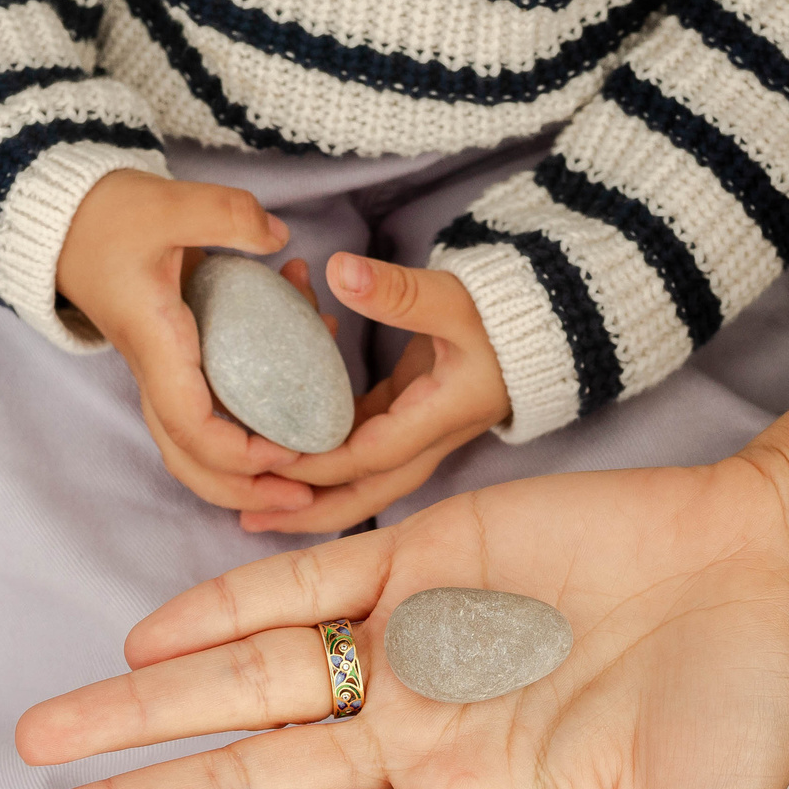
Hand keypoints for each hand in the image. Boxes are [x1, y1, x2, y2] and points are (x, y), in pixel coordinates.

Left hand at [0, 456, 788, 788]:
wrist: (778, 568)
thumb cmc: (748, 716)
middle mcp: (416, 737)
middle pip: (243, 783)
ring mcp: (414, 645)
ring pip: (246, 682)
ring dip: (144, 706)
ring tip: (37, 734)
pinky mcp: (426, 553)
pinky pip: (306, 583)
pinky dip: (226, 603)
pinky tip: (148, 633)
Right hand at [54, 170, 315, 515]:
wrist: (67, 220)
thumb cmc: (109, 216)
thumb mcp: (166, 201)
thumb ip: (224, 214)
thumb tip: (278, 238)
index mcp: (157, 347)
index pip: (192, 428)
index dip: (242, 453)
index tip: (293, 449)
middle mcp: (159, 374)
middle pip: (193, 462)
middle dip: (248, 491)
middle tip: (306, 498)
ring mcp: (166, 374)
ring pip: (201, 449)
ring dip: (252, 472)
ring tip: (307, 474)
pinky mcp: (178, 364)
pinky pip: (216, 412)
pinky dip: (258, 418)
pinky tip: (307, 376)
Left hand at [241, 253, 511, 534]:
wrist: (540, 323)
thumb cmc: (502, 313)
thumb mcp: (454, 299)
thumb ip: (399, 291)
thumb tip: (339, 270)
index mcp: (438, 420)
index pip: (367, 457)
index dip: (315, 463)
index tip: (264, 458)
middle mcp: (424, 442)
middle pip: (360, 496)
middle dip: (303, 511)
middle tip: (248, 518)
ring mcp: (414, 435)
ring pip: (354, 480)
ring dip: (306, 489)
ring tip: (252, 497)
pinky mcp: (403, 419)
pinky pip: (355, 451)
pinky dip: (320, 452)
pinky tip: (283, 449)